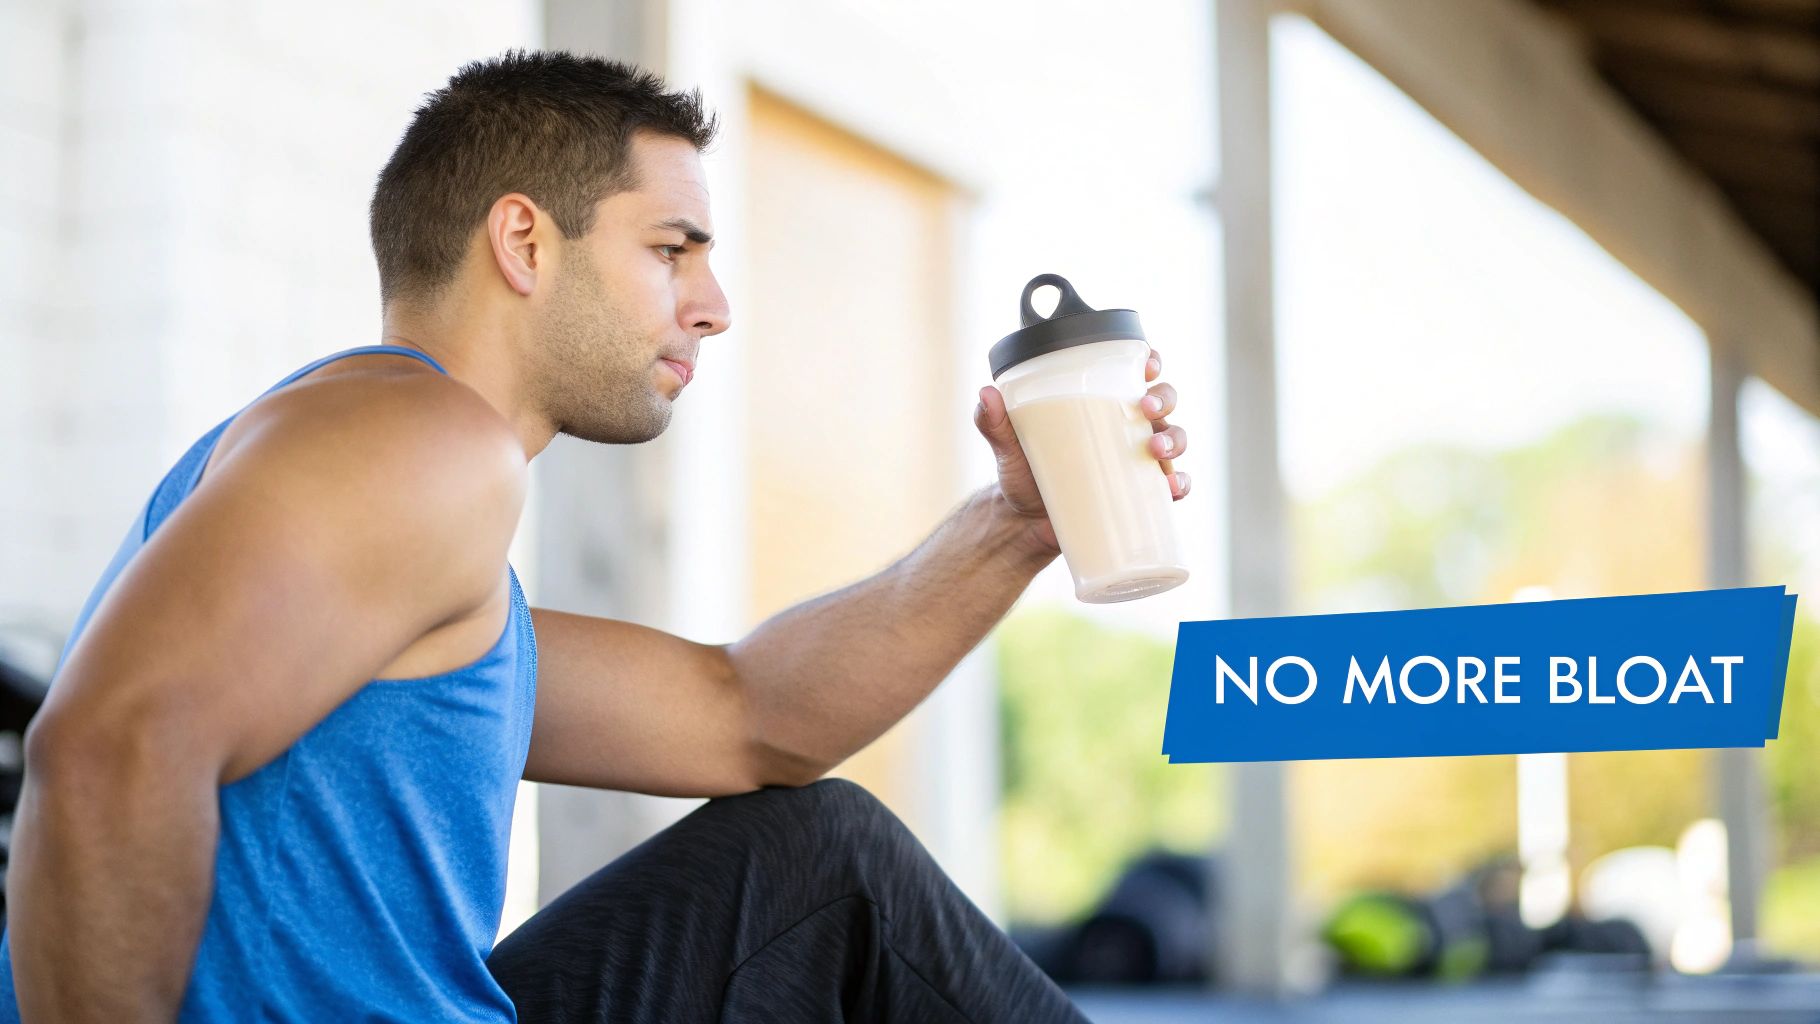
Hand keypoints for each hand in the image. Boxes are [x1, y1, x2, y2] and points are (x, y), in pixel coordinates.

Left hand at [973, 347, 1190, 554]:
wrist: (1024, 525)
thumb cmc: (1022, 473)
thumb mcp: (1008, 446)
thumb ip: (994, 422)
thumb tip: (985, 395)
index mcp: (1101, 402)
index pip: (1134, 371)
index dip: (1151, 361)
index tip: (1147, 364)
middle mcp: (1126, 426)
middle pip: (1163, 400)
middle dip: (1164, 399)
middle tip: (1146, 409)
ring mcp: (1138, 460)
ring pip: (1175, 438)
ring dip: (1176, 439)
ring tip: (1156, 450)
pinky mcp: (1141, 493)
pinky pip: (1173, 485)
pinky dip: (1180, 484)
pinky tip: (1173, 487)